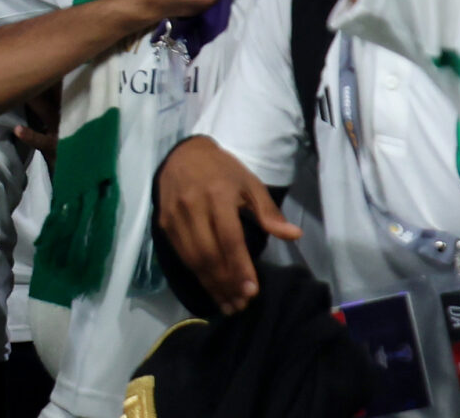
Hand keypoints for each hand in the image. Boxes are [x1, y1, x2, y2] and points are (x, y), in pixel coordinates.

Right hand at [155, 135, 299, 316]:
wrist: (184, 154)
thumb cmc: (223, 171)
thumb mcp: (250, 184)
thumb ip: (269, 212)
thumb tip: (294, 235)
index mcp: (218, 195)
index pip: (230, 238)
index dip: (240, 267)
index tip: (252, 291)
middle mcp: (193, 206)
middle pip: (209, 254)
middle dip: (226, 284)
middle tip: (242, 305)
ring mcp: (175, 216)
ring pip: (193, 259)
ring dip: (212, 285)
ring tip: (228, 304)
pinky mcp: (165, 224)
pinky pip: (182, 255)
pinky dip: (197, 275)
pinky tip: (211, 287)